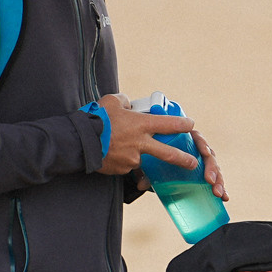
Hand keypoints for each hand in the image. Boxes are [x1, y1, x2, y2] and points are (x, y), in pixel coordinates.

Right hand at [96, 95, 225, 199]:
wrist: (79, 141)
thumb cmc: (95, 118)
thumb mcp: (111, 102)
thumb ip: (125, 102)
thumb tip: (129, 105)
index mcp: (141, 125)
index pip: (168, 124)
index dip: (182, 125)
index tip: (190, 125)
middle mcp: (141, 144)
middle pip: (169, 154)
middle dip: (184, 159)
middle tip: (193, 163)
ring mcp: (132, 159)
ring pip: (142, 159)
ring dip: (136, 154)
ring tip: (118, 146)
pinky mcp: (122, 170)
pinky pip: (127, 165)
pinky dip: (123, 160)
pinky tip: (111, 153)